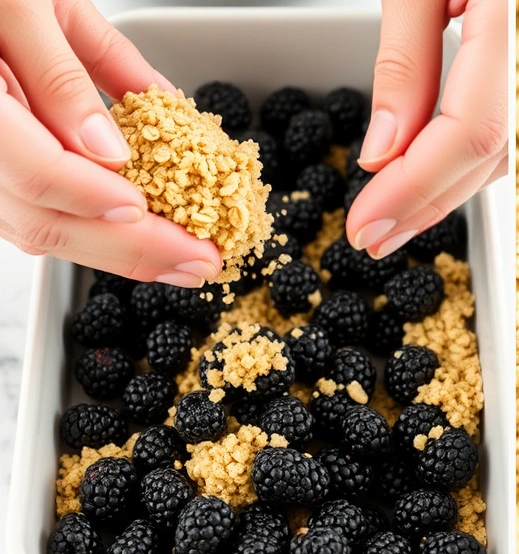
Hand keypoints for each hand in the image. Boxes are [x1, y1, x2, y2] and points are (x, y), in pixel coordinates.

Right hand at [0, 0, 221, 287]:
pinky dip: (97, 231)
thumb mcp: (35, 4)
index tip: (143, 210)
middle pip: (41, 218)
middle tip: (198, 259)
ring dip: (118, 252)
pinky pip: (41, 213)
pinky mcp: (6, 165)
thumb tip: (113, 148)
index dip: (91, 195)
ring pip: (40, 228)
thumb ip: (67, 75)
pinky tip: (144, 238)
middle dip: (129, 249)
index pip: (31, 168)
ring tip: (182, 260)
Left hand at [346, 0, 507, 258]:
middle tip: (370, 239)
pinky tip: (424, 179)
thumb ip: (404, 61)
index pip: (473, 131)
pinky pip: (499, 126)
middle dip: (426, 204)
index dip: (417, 186)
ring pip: (500, 148)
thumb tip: (382, 156)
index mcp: (509, 19)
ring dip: (442, 192)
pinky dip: (457, 161)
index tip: (367, 224)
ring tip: (390, 222)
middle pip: (491, 151)